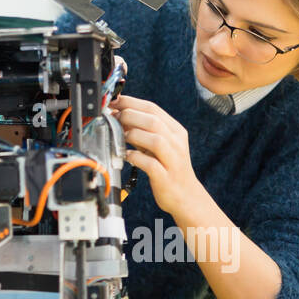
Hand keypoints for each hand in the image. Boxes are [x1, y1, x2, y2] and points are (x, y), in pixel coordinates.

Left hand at [109, 95, 201, 215]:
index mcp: (175, 130)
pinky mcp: (166, 177)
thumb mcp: (157, 145)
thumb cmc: (167, 167)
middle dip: (129, 116)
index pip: (153, 108)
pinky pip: (150, 164)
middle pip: (154, 120)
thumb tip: (118, 114)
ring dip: (133, 135)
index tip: (113, 101)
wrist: (186, 196)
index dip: (130, 102)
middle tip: (113, 119)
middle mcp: (177, 143)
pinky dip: (135, 157)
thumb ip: (141, 130)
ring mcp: (173, 160)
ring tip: (121, 137)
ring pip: (155, 140)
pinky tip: (127, 156)